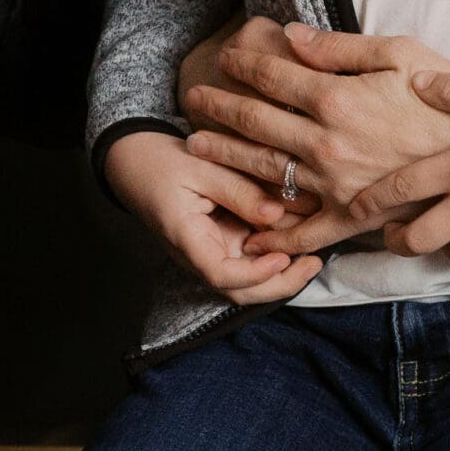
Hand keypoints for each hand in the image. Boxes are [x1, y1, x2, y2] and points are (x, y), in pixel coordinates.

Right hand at [103, 130, 323, 305]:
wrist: (135, 160)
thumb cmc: (163, 161)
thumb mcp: (200, 166)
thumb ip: (236, 189)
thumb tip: (276, 214)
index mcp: (186, 240)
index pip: (222, 276)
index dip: (255, 274)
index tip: (281, 257)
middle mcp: (200, 255)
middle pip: (241, 290)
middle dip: (280, 284)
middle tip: (314, 263)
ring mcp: (212, 251)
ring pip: (249, 279)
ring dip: (281, 273)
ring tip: (314, 255)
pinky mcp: (221, 242)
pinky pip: (250, 258)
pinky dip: (274, 254)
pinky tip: (298, 241)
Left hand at [186, 24, 449, 218]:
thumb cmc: (447, 100)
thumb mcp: (401, 54)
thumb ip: (341, 47)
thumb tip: (291, 34)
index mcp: (337, 98)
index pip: (273, 77)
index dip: (243, 64)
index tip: (224, 56)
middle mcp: (328, 143)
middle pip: (257, 122)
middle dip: (219, 107)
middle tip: (192, 97)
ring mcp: (337, 184)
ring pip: (266, 170)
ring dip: (226, 156)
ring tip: (196, 146)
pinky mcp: (353, 217)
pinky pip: (306, 231)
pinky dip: (273, 234)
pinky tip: (247, 231)